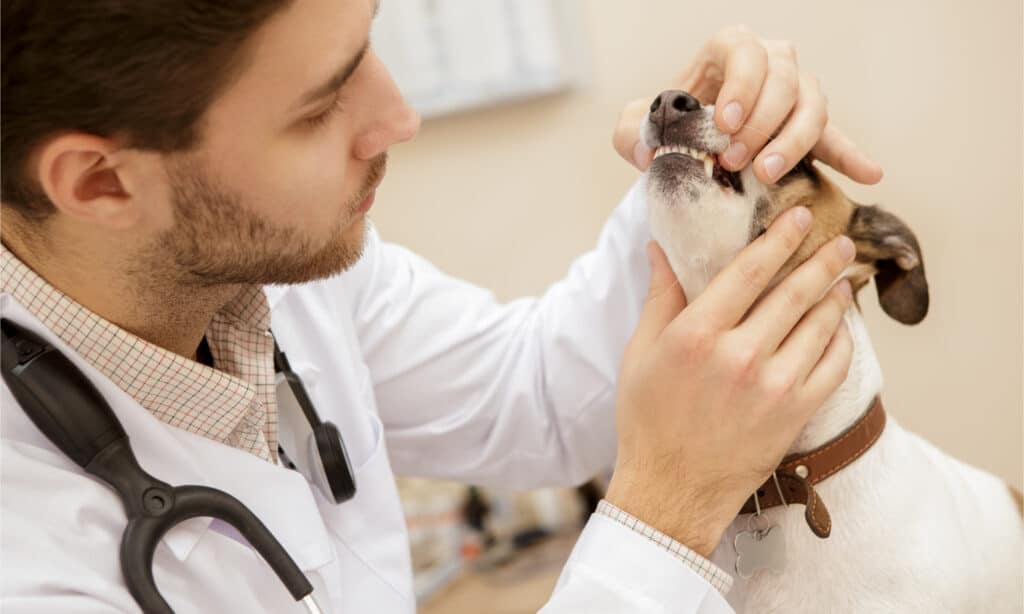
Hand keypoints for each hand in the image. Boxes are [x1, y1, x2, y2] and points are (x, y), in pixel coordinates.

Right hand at [605, 207, 855, 555]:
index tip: (799, 218)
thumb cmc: (648, 419)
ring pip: (819, 325)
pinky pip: (832, 366)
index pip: (749, 271)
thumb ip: (660, 298)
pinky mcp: (795, 413)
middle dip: (820, 260)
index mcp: (696, 335)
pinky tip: (840, 327)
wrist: (672, 487)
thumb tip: (659, 249)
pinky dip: (841, 340)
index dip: (779, 239)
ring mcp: (773, 386)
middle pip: (794, 292)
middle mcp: (739, 355)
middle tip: (838, 240)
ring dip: (835, 296)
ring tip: (842, 278)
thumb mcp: (641, 353)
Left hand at [612, 25, 882, 184]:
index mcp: (727, 50)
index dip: (741, 85)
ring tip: (768, 175)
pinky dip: (852, 155)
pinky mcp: (810, 127)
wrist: (685, 148)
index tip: (725, 125)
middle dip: (762, 123)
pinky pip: (837, 137)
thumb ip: (633, 131)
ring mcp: (794, 92)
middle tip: (736, 162)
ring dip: (794, 141)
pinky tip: (869, 174)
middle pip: (784, 78)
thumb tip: (649, 149)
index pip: (743, 51)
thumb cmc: (664, 129)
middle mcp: (769, 62)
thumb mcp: (637, 127)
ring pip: (812, 104)